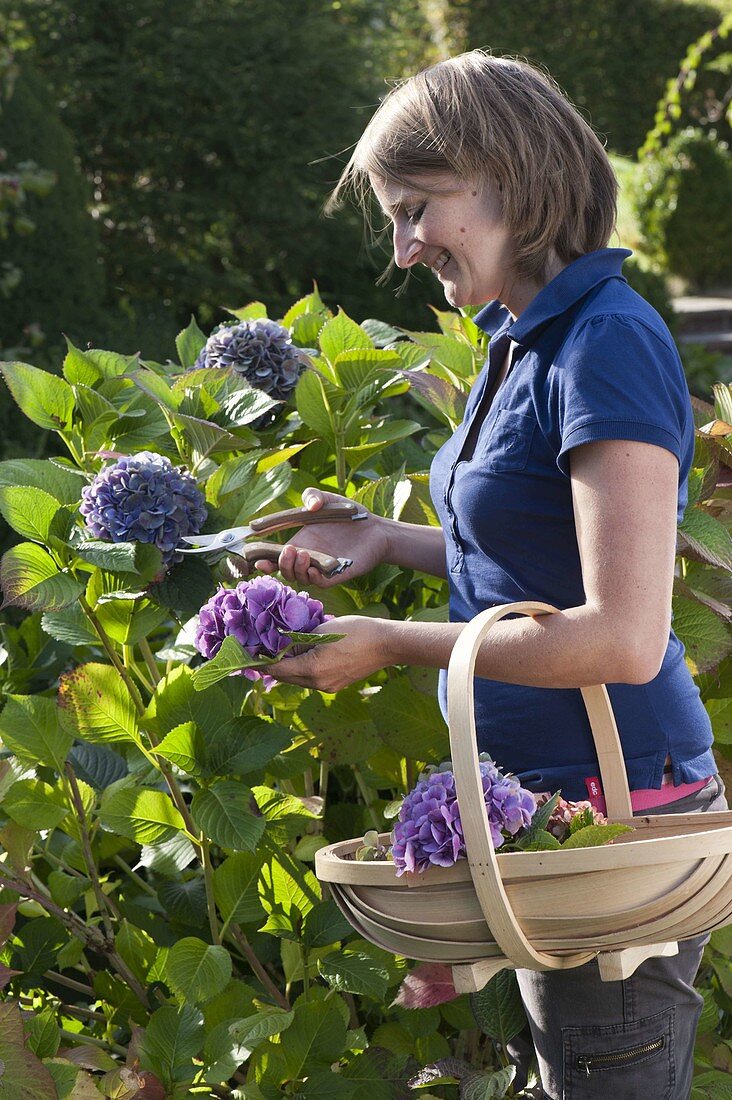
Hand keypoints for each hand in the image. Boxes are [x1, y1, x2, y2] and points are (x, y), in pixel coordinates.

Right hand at [254, 488, 390, 587]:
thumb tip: (310, 505)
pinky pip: (319, 582)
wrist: (375, 528)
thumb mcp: (327, 498)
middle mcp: (307, 558)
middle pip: (284, 570)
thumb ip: (313, 495)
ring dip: (295, 569)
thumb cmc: (348, 515)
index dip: (264, 560)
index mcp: (299, 542)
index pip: (275, 557)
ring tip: (302, 554)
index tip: (256, 558)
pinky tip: (312, 567)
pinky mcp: (336, 575)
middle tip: (288, 549)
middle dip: (280, 564)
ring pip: (299, 578)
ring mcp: (321, 568)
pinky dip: (312, 577)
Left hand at [268, 615, 391, 690]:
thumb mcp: (323, 629)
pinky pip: (311, 680)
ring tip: (282, 650)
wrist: (386, 644)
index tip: (249, 652)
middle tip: (262, 650)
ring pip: (298, 679)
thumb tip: (280, 641)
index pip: (276, 668)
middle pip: (285, 677)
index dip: (261, 660)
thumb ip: (299, 638)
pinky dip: (302, 669)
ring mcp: (328, 687)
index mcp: (312, 669)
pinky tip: (303, 655)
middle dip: (272, 664)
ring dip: (288, 667)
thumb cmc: (356, 631)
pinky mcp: (336, 686)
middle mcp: (317, 683)